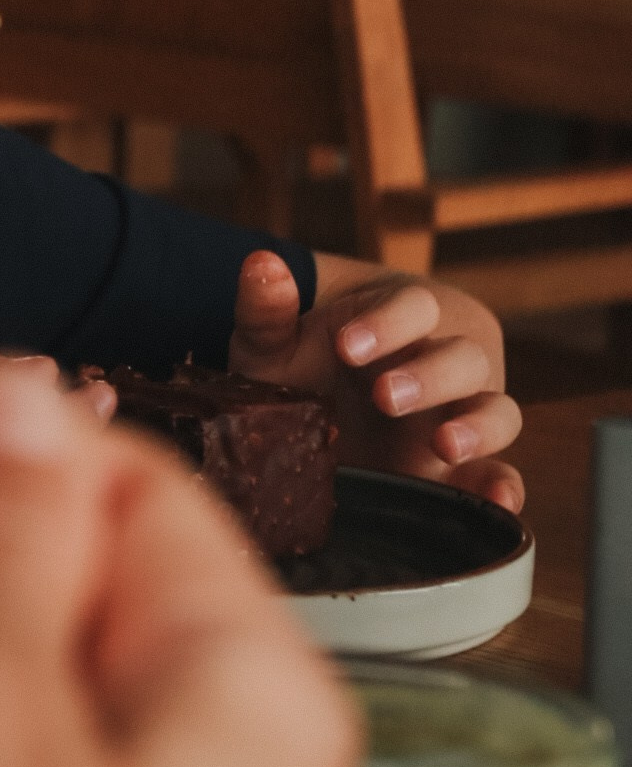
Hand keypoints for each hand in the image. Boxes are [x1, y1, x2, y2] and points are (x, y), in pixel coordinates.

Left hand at [230, 246, 522, 510]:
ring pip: (498, 410)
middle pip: (462, 357)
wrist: (323, 415)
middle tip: (385, 395)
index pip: (413, 308)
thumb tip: (262, 265)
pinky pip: (499, 473)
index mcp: (404, 320)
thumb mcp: (275, 344)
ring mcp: (463, 416)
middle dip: (428, 375)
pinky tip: (498, 501)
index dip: (386, 324)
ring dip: (478, 426)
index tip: (345, 346)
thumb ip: (266, 312)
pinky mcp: (465, 469)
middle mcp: (444, 363)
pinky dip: (505, 487)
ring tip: (444, 445)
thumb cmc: (306, 366)